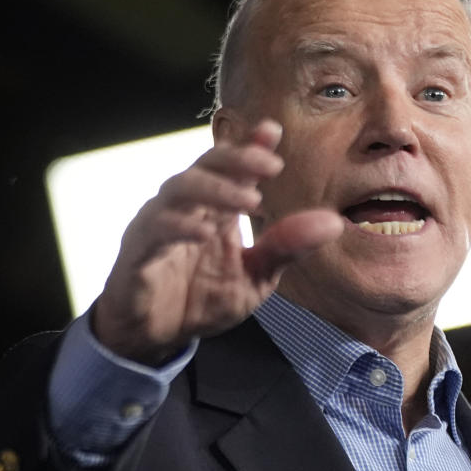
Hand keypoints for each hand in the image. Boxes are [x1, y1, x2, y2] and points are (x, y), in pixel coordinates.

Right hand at [92, 120, 343, 364]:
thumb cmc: (201, 300)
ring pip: (178, 188)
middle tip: (270, 166)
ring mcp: (157, 225)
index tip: (272, 132)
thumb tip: (333, 222)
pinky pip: (154, 230)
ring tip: (251, 200)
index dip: (249, 146)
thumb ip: (287, 247)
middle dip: (237, 158)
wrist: (156, 338)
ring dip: (215, 189)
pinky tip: (205, 233)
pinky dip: (179, 227)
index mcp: (214, 208)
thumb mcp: (256, 277)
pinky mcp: (136, 252)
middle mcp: (185, 208)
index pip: (231, 166)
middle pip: (205, 165)